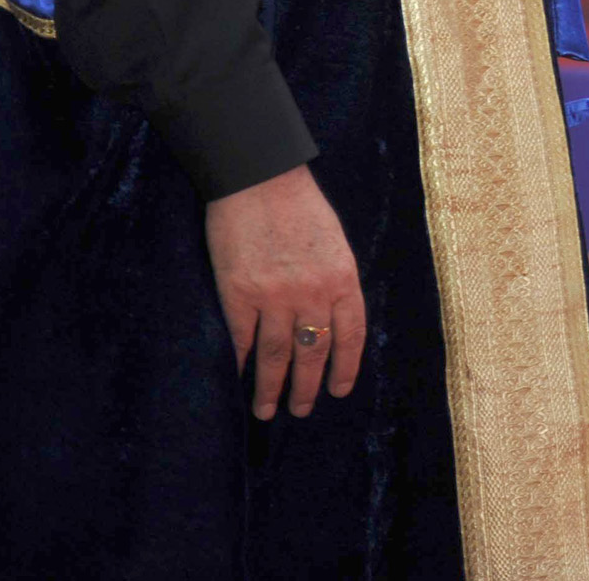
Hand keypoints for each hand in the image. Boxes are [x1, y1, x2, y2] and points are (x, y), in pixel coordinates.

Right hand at [203, 164, 364, 420]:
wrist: (258, 177)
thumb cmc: (298, 204)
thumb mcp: (332, 241)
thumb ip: (333, 279)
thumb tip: (328, 318)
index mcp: (343, 276)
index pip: (351, 335)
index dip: (345, 367)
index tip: (338, 390)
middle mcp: (313, 292)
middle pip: (314, 353)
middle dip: (307, 388)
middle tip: (301, 411)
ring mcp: (275, 296)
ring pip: (277, 356)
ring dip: (271, 388)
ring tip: (266, 411)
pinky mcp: (239, 293)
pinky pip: (242, 340)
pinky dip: (240, 365)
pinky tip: (237, 381)